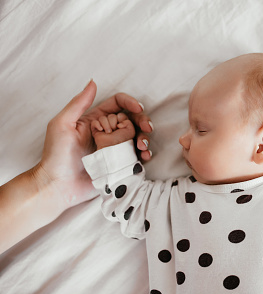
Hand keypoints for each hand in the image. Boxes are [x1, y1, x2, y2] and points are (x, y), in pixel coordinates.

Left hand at [37, 80, 152, 208]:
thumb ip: (78, 103)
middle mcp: (107, 132)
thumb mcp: (62, 124)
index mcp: (95, 120)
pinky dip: (145, 154)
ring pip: (137, 137)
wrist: (58, 185)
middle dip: (143, 121)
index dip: (129, 102)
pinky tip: (145, 156)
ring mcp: (115, 149)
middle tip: (148, 128)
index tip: (138, 108)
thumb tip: (93, 82)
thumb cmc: (56, 155)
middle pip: (131, 120)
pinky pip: (136, 156)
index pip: (117, 104)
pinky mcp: (120, 164)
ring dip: (145, 138)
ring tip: (143, 146)